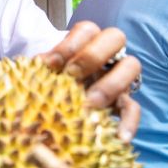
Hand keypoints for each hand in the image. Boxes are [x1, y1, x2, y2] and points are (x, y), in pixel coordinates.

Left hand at [39, 21, 142, 139]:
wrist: (55, 111)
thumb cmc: (48, 86)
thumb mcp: (42, 76)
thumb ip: (37, 71)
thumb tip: (33, 67)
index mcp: (86, 43)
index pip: (87, 29)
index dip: (69, 44)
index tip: (50, 64)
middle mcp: (107, 55)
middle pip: (115, 37)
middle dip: (92, 55)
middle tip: (72, 77)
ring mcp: (119, 77)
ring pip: (132, 65)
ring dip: (111, 83)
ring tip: (89, 105)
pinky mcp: (123, 103)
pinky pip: (134, 108)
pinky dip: (129, 122)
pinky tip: (120, 137)